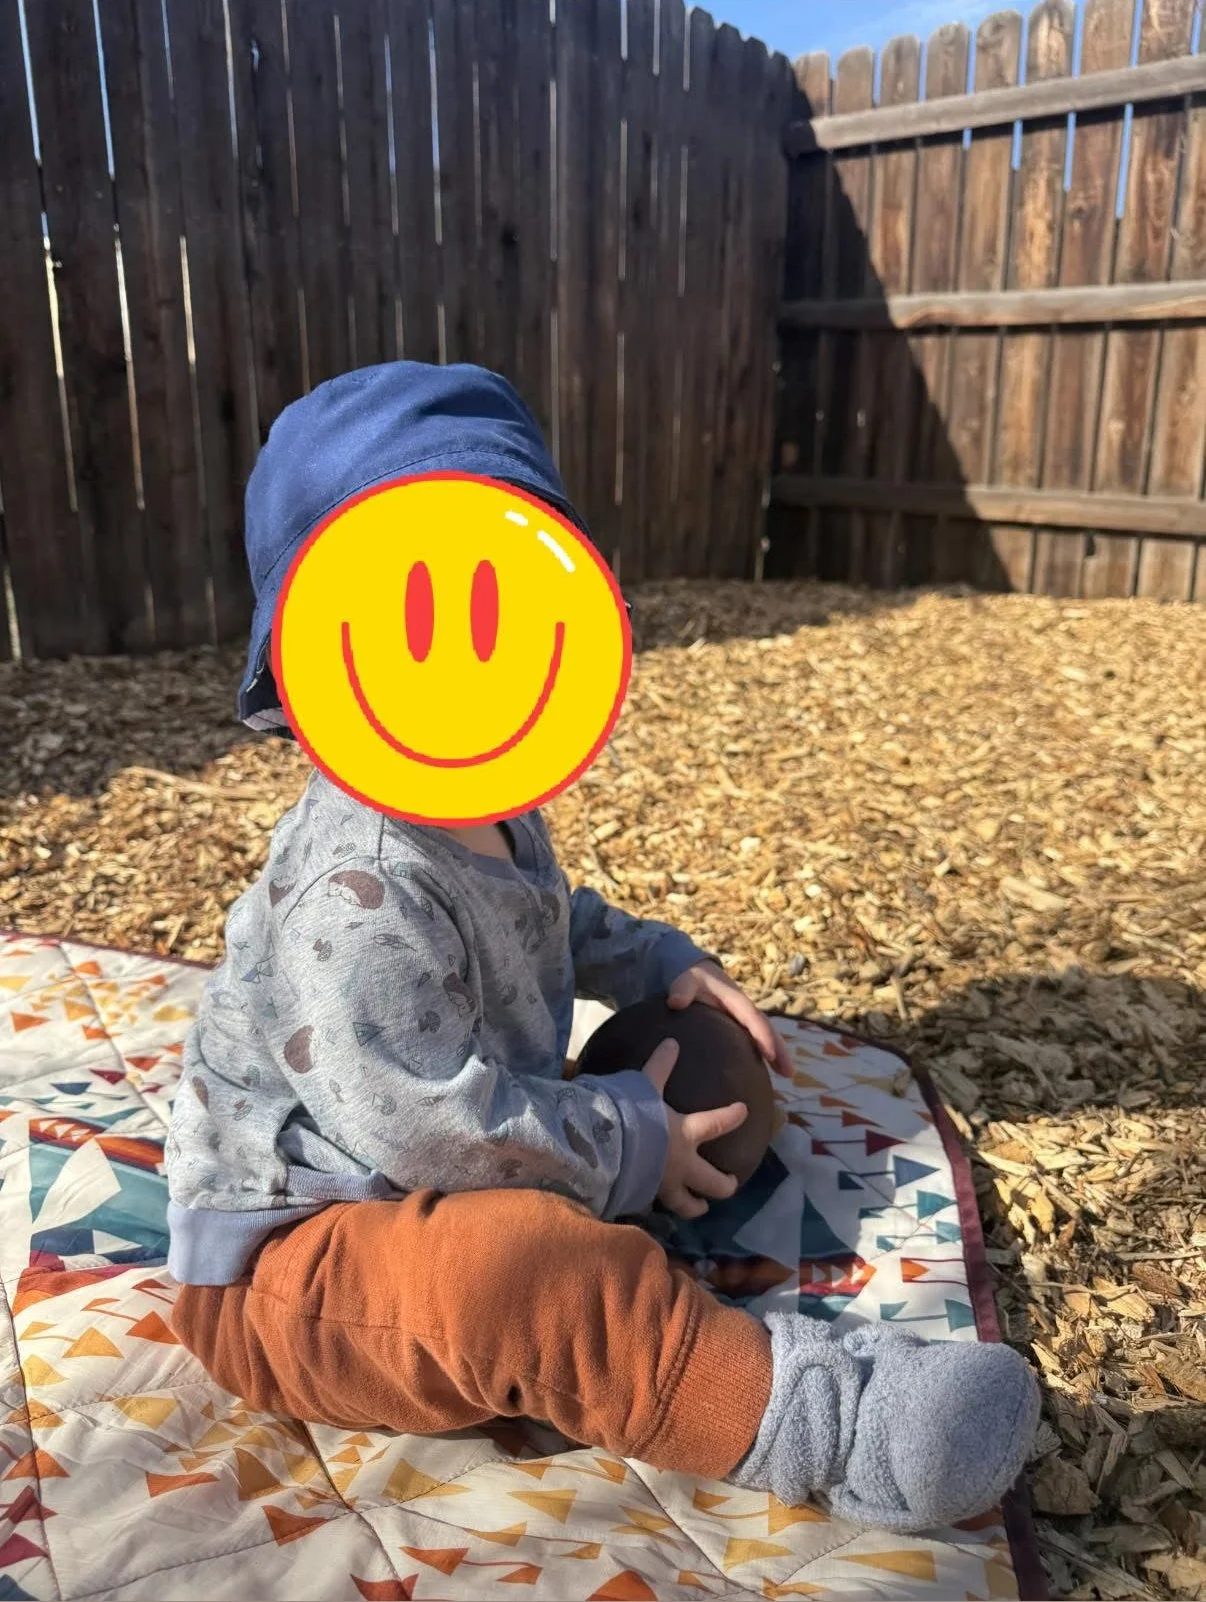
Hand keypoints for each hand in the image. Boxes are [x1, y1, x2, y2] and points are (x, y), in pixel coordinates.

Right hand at [641, 1038, 747, 1220]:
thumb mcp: (646, 1085)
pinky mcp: (644, 1198)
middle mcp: (682, 1164)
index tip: (744, 1111)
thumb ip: (660, 1066)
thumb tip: (672, 1042)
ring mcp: (664, 1186)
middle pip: (712, 1181)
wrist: (607, 1149)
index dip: (732, 1117)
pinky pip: (657, 1205)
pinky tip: (660, 1205)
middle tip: (731, 1182)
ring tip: (702, 1207)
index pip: (717, 1123)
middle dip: (724, 1184)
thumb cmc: (631, 1115)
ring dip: (697, 1206)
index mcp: (686, 1134)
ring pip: (687, 1204)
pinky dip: (661, 1206)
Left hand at [667, 960, 793, 1077]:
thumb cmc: (692, 977)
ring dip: (776, 1054)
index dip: (763, 1036)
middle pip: (766, 1030)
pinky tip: (761, 1074)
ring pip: (763, 1037)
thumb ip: (682, 989)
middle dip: (779, 1050)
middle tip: (789, 1073)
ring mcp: (742, 1019)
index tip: (770, 1054)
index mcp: (736, 1000)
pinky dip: (762, 1054)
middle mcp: (744, 1010)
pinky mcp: (736, 1026)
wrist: (692, 973)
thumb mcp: (687, 979)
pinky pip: (753, 1040)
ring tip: (786, 1076)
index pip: (753, 1019)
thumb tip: (676, 1002)